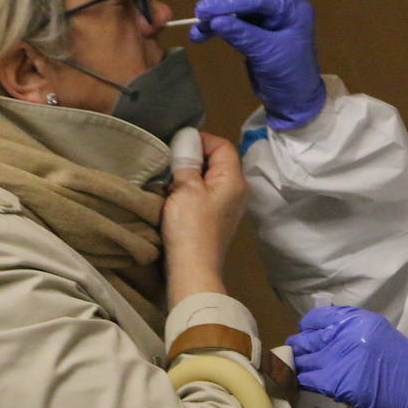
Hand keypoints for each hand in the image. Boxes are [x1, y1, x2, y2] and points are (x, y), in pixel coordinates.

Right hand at [162, 131, 246, 306]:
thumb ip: (188, 161)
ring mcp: (229, 206)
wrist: (192, 270)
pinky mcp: (218, 219)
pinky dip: (192, 190)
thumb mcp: (186, 188)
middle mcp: (237, 191)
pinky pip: (206, 194)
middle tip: (171, 163)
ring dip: (190, 175)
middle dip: (194, 157)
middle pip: (218, 161)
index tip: (176, 145)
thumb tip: (187, 138)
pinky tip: (176, 197)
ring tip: (171, 180)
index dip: (200, 140)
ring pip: (210, 178)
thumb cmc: (190, 228)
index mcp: (234, 180)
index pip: (222, 145)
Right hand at [190, 0, 324, 129]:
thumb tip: (215, 21)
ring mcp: (269, 14)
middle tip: (200, 15)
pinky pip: (234, 18)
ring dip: (216, 14)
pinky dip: (218, 24)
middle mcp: (282, 4)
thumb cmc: (289, 77)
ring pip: (238, 4)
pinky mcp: (257, 25)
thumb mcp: (267, 55)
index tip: (205, 11)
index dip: (230, 1)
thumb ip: (243, 36)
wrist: (293, 100)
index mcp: (293, 7)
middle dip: (222, 3)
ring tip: (197, 29)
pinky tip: (202, 33)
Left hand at [289, 306, 407, 407]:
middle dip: (299, 350)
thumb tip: (323, 336)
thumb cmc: (406, 368)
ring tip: (301, 375)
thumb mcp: (380, 336)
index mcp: (359, 320)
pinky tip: (307, 388)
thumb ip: (352, 332)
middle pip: (306, 339)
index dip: (307, 330)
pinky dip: (304, 384)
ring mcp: (341, 357)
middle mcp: (347, 334)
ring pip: (304, 360)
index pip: (317, 318)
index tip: (307, 340)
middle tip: (300, 361)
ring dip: (300, 368)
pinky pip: (309, 380)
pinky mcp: (338, 382)